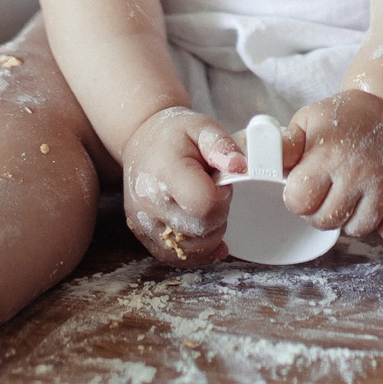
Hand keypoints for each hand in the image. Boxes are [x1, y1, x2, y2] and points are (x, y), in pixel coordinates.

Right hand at [120, 105, 243, 267]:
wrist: (140, 142)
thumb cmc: (175, 135)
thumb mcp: (202, 126)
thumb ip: (222, 145)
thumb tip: (241, 166)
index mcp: (165, 171)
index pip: (204, 204)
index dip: (222, 198)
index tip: (220, 183)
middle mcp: (148, 201)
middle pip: (200, 231)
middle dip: (218, 216)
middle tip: (214, 194)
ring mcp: (142, 221)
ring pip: (190, 250)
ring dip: (209, 235)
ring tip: (206, 209)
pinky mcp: (142, 234)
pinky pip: (175, 257)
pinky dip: (196, 252)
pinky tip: (207, 237)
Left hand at [282, 88, 382, 241]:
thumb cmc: (343, 118)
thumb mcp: (307, 121)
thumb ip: (282, 146)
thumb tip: (253, 163)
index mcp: (327, 153)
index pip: (299, 203)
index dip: (298, 198)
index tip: (306, 186)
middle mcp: (358, 171)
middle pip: (326, 222)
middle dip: (321, 212)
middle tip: (330, 191)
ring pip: (359, 229)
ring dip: (352, 218)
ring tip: (354, 192)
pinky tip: (380, 205)